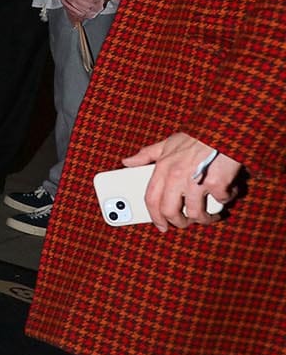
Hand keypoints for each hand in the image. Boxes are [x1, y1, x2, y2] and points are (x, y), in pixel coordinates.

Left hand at [123, 133, 240, 231]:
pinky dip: (225, 199)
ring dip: (205, 218)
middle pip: (170, 211)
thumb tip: (127, 162)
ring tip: (211, 215)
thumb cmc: (196, 137)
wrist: (223, 129)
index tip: (161, 225)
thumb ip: (147, 155)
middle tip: (186, 223)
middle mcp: (176, 177)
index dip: (154, 216)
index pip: (151, 199)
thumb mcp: (167, 143)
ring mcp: (196, 182)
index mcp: (163, 168)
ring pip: (196, 213)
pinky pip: (221, 200)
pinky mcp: (217, 184)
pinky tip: (228, 193)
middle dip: (178, 222)